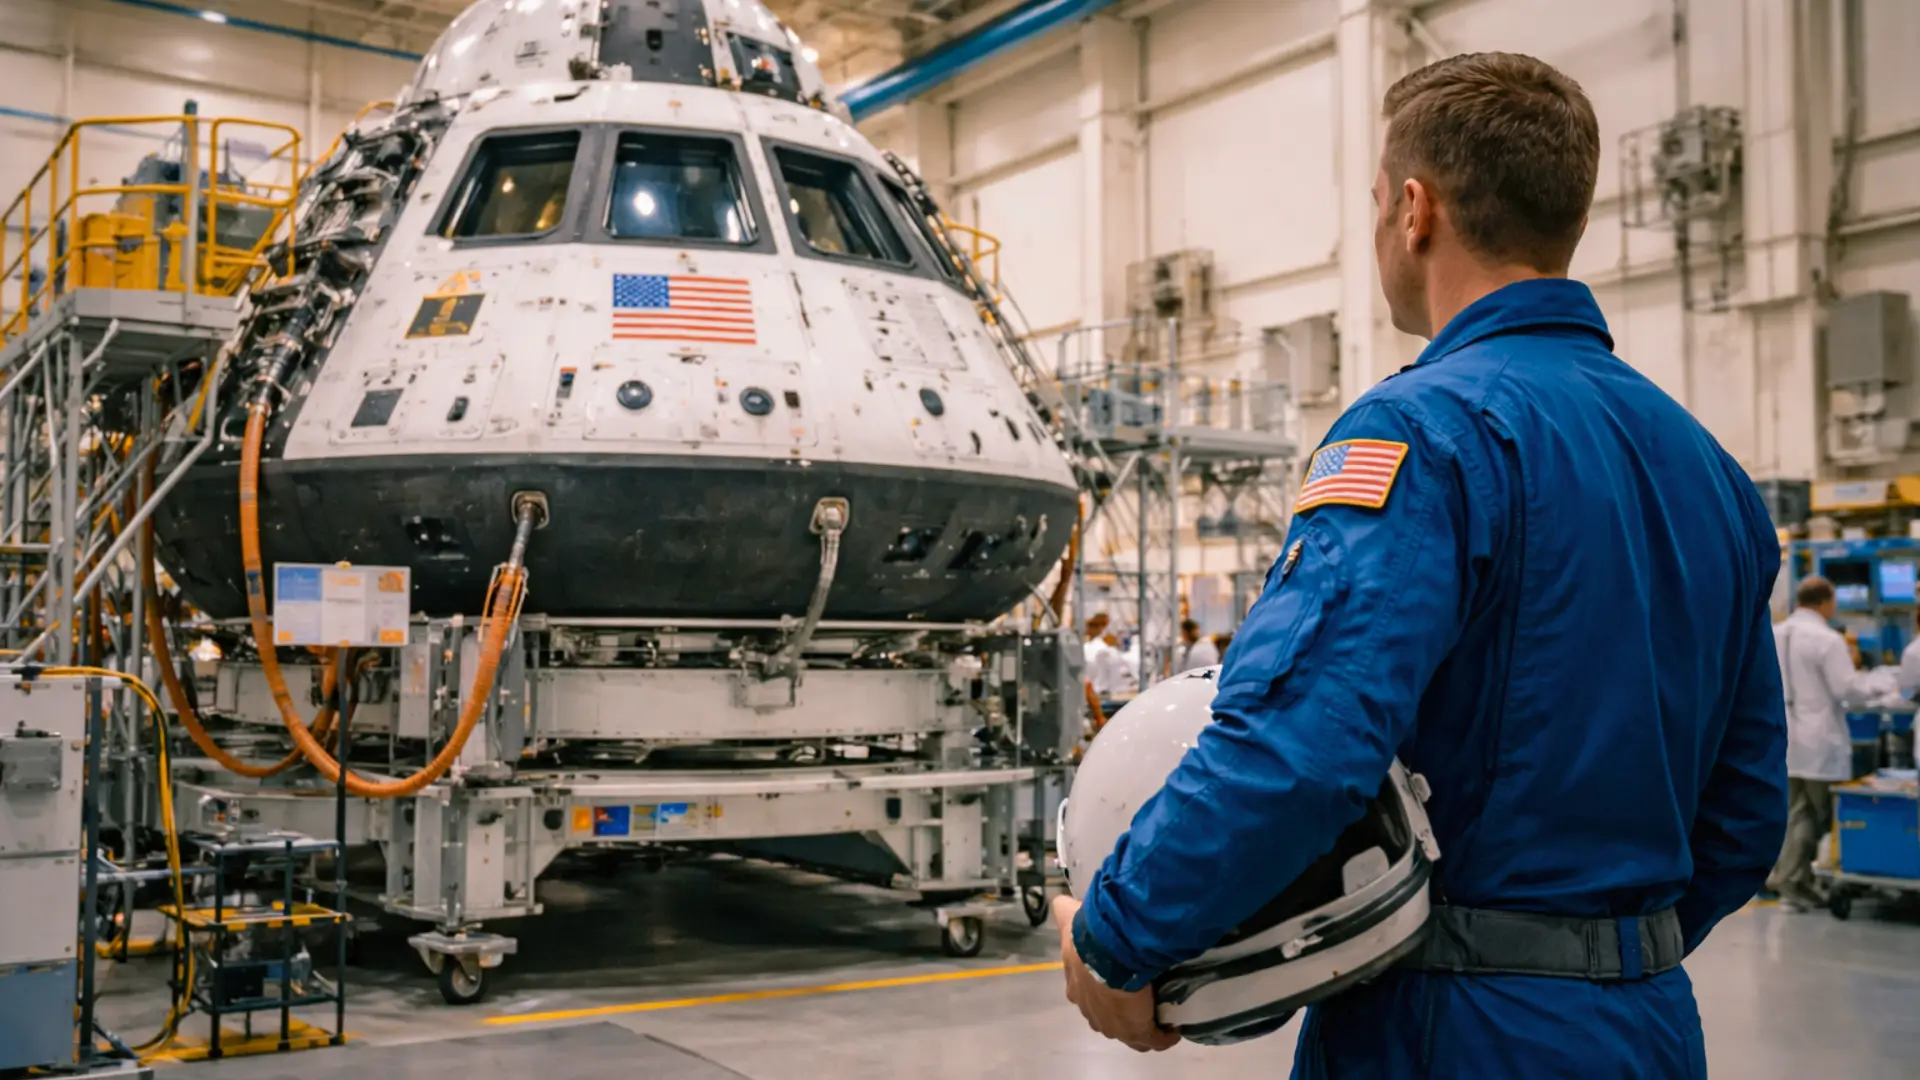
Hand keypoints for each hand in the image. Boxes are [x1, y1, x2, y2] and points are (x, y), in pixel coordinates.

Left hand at [1052, 894, 1180, 1052]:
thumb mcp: (1070, 921)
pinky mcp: (1137, 1031)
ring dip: (1143, 1025)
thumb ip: (1063, 911)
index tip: (1118, 984)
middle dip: (1123, 1012)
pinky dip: (1163, 1037)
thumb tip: (1059, 901)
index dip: (1103, 992)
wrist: (1109, 955)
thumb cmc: (1089, 939)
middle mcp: (1093, 1012)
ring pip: (1130, 1033)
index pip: (1089, 997)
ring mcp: (1115, 1026)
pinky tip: (1173, 1029)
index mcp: (1077, 989)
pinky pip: (1152, 1041)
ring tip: (1159, 1013)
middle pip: (1109, 1018)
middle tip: (1141, 999)